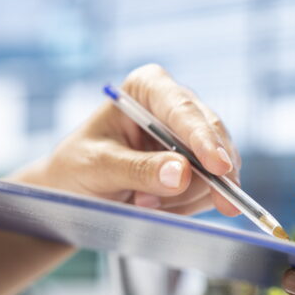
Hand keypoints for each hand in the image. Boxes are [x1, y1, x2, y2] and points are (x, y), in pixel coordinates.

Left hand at [19, 64, 240, 215]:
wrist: (76, 191)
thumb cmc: (77, 167)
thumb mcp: (97, 167)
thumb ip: (138, 169)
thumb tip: (182, 174)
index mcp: (148, 88)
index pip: (183, 110)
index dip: (204, 139)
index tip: (219, 168)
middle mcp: (177, 106)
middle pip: (212, 140)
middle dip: (195, 179)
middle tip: (154, 203)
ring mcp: (192, 137)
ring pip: (217, 172)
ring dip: (183, 197)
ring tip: (140, 201)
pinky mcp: (201, 167)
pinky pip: (212, 191)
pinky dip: (187, 206)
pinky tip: (156, 205)